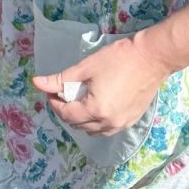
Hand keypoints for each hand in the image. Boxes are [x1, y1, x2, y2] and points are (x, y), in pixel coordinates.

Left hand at [32, 35, 168, 135]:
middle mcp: (108, 123)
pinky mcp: (131, 121)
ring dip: (81, 119)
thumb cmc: (118, 59)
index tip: (51, 91)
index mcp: (95, 110)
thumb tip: (37, 83)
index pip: (66, 114)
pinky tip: (96, 105)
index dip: (54, 103)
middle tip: (63, 93)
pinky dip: (96, 122)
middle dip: (66, 111)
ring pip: (92, 131)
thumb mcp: (85, 67)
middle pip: (78, 125)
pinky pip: (107, 129)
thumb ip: (60, 79)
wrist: (152, 58)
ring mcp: (122, 125)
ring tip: (79, 99)